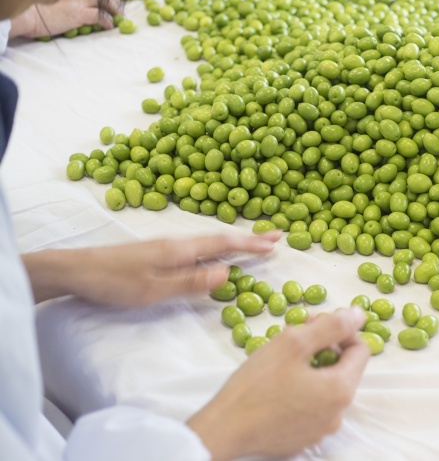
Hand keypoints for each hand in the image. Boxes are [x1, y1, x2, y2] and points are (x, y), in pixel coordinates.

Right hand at [9, 0, 121, 38]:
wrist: (29, 16)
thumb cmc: (41, 12)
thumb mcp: (58, 1)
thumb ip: (72, 1)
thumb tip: (87, 11)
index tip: (114, 3)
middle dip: (115, 1)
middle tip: (120, 12)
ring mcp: (78, 1)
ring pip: (104, 1)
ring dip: (114, 10)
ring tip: (118, 19)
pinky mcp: (78, 13)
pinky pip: (100, 16)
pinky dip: (107, 21)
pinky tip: (109, 27)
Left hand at [22, 231, 280, 305]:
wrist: (76, 270)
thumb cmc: (114, 282)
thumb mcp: (154, 289)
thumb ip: (191, 282)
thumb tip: (227, 272)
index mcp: (180, 249)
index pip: (224, 243)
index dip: (250, 244)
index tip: (275, 243)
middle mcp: (177, 242)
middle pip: (220, 238)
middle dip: (249, 238)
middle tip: (276, 236)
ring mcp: (167, 246)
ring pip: (209, 241)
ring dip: (235, 241)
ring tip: (254, 243)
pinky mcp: (158, 253)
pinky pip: (198, 247)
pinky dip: (217, 246)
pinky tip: (216, 253)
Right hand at [188, 308, 370, 459]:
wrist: (223, 430)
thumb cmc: (256, 384)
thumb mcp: (294, 343)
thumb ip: (332, 325)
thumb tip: (358, 314)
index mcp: (341, 390)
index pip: (361, 350)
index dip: (341, 331)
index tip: (314, 324)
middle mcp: (338, 414)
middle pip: (343, 369)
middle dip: (323, 348)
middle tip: (294, 338)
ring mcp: (321, 430)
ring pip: (327, 388)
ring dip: (312, 368)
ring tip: (282, 361)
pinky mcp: (303, 439)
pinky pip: (312, 407)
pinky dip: (302, 391)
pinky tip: (277, 385)